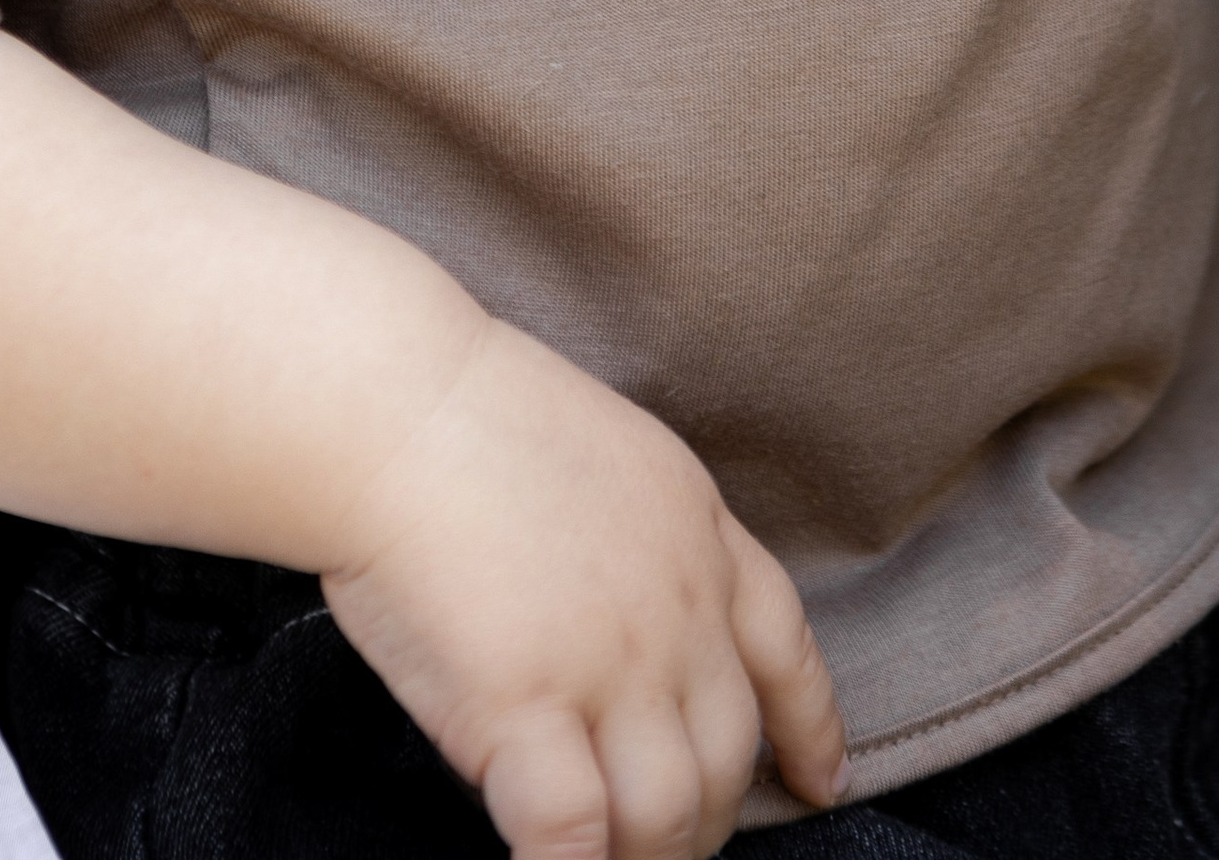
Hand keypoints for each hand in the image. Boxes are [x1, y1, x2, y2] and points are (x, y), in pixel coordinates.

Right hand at [321, 315, 845, 859]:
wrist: (398, 404)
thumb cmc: (471, 414)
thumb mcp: (613, 453)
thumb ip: (642, 546)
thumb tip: (630, 642)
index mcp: (698, 533)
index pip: (786, 651)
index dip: (811, 731)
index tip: (820, 784)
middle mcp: (676, 608)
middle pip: (728, 759)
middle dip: (703, 821)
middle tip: (661, 842)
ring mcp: (608, 663)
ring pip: (668, 817)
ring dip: (643, 859)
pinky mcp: (524, 708)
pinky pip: (572, 838)